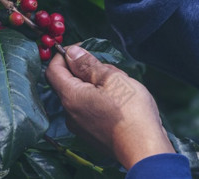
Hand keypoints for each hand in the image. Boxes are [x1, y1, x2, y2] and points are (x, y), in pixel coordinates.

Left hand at [45, 46, 174, 168]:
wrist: (145, 150)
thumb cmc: (130, 112)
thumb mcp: (111, 78)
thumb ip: (87, 64)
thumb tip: (71, 52)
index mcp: (70, 97)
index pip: (53, 70)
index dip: (63, 55)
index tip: (80, 49)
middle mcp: (69, 113)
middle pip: (68, 82)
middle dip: (86, 70)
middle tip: (110, 70)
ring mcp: (80, 126)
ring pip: (81, 96)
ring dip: (96, 86)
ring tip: (120, 87)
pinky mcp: (92, 135)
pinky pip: (89, 110)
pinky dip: (100, 101)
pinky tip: (121, 102)